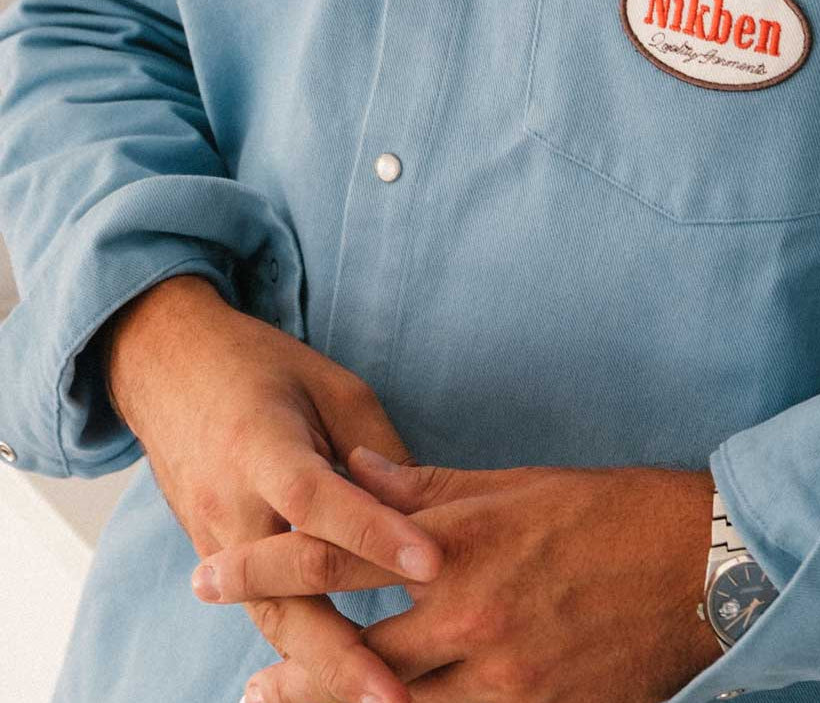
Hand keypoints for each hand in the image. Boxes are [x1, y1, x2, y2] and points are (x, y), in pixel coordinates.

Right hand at [103, 274, 443, 702]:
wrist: (168, 369)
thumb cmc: (263, 368)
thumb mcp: (331, 386)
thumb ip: (376, 451)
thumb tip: (425, 516)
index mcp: (262, 443)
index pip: (319, 499)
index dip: (374, 533)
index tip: (432, 564)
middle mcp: (230, 502)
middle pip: (282, 590)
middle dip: (341, 650)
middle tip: (395, 693)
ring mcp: (213, 536)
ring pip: (269, 618)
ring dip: (321, 668)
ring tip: (377, 702)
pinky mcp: (214, 555)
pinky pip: (261, 612)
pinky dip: (300, 650)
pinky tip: (336, 683)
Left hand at [194, 448, 724, 702]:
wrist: (697, 565)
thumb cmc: (604, 510)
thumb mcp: (512, 483)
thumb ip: (425, 485)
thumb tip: (356, 467)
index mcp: (459, 541)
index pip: (336, 554)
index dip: (264, 564)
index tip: (211, 572)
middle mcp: (471, 612)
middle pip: (351, 652)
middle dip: (290, 665)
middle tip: (249, 680)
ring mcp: (504, 676)